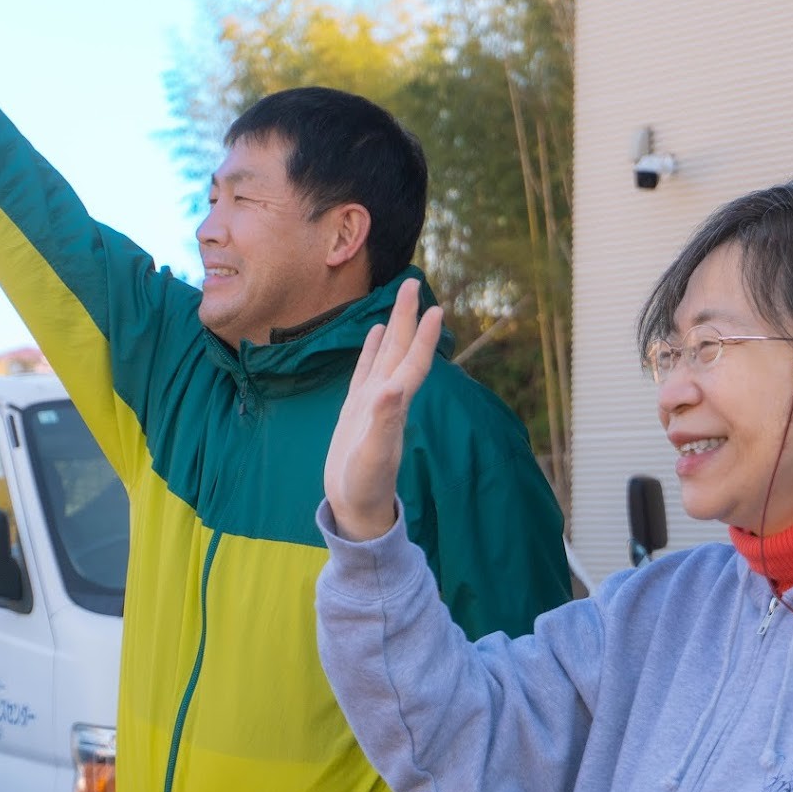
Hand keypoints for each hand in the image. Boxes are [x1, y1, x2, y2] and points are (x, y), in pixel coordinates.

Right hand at [323, 278, 442, 540]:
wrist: (357, 508)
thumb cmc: (365, 486)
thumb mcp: (373, 455)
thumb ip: (384, 421)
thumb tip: (394, 388)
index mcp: (395, 406)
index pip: (413, 364)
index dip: (425, 338)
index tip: (436, 307)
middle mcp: (388, 399)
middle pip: (401, 350)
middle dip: (409, 318)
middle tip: (413, 283)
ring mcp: (373, 403)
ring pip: (385, 356)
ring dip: (394, 328)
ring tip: (401, 300)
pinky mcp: (357, 410)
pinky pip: (366, 371)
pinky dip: (370, 350)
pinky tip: (374, 333)